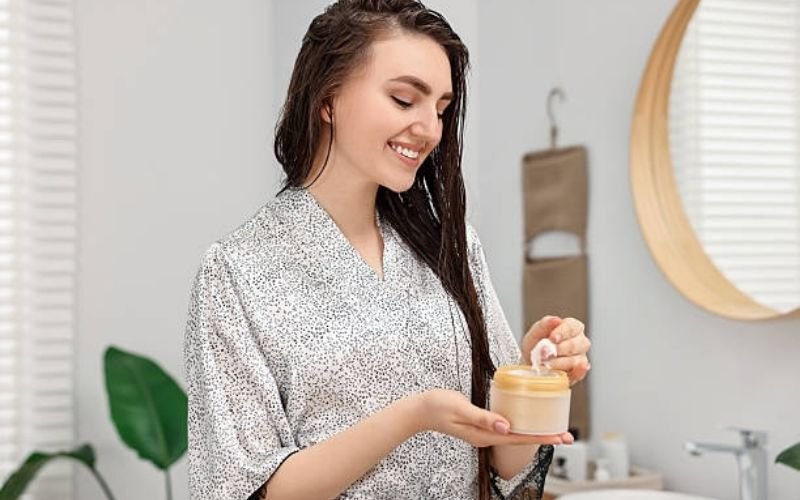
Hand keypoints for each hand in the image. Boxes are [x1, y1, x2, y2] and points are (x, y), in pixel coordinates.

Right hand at [416, 389, 573, 446]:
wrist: (419, 410)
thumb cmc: (437, 406)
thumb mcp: (460, 408)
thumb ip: (483, 417)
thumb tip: (506, 427)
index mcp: (483, 435)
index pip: (518, 439)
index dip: (541, 437)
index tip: (559, 437)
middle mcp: (486, 436)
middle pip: (521, 439)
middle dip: (544, 436)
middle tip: (566, 435)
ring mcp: (484, 431)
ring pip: (515, 434)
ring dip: (535, 431)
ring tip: (554, 428)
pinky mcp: (481, 424)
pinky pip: (506, 427)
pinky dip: (521, 424)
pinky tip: (528, 419)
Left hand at [521, 316, 590, 385]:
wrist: (531, 363)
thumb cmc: (536, 345)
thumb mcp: (535, 332)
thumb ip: (544, 325)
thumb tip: (555, 320)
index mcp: (572, 327)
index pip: (572, 327)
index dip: (562, 332)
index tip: (552, 338)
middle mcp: (580, 341)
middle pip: (575, 344)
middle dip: (558, 349)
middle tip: (544, 353)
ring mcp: (581, 357)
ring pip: (576, 360)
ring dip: (559, 362)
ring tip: (546, 364)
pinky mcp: (578, 373)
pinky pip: (580, 373)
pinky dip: (575, 372)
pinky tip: (567, 372)